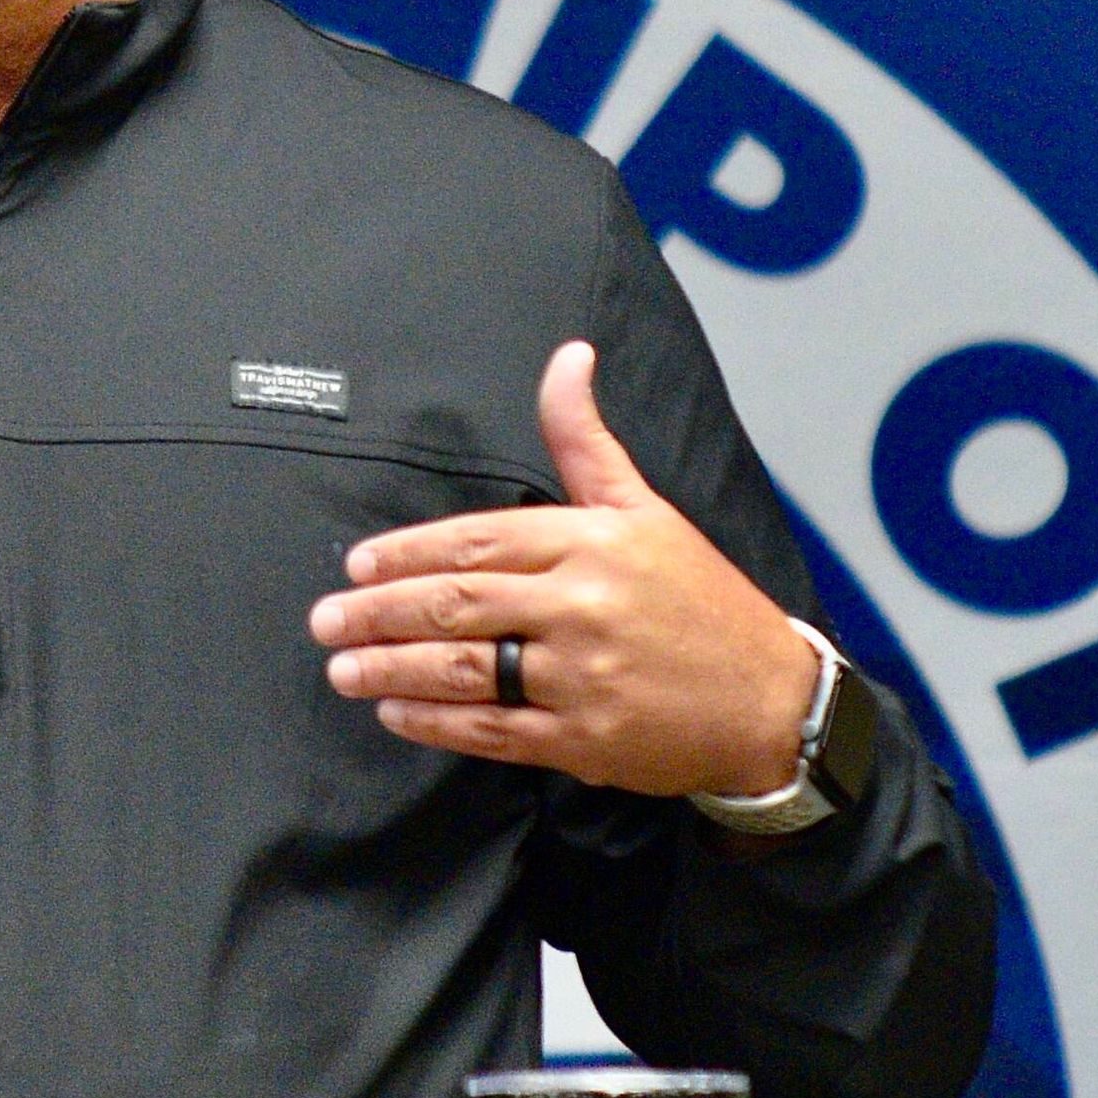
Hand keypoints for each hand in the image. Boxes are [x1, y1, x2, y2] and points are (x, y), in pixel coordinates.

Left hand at [306, 341, 813, 797]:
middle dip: (380, 612)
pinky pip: (492, 730)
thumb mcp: (646, 508)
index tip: (358, 565)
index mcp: (593, 541)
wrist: (771, 700)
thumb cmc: (701, 600)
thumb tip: (568, 359)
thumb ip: (586, 441)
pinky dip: (435, 721)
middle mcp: (584, 604)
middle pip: (458, 604)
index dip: (409, 553)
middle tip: (326, 620)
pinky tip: (395, 712)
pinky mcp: (586, 739)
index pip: (479, 541)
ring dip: (392, 668)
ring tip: (343, 668)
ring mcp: (584, 676)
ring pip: (466, 668)